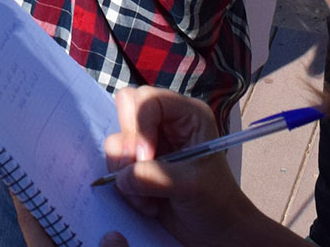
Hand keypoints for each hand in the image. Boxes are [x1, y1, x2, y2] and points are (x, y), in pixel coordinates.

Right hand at [103, 87, 259, 241]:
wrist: (213, 230)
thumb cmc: (215, 202)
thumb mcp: (191, 185)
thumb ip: (156, 176)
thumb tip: (124, 176)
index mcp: (187, 114)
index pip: (149, 100)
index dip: (140, 126)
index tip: (146, 158)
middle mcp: (166, 121)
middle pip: (126, 107)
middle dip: (128, 143)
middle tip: (140, 168)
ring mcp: (150, 141)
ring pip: (116, 140)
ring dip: (126, 172)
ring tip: (149, 197)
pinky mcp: (137, 163)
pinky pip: (114, 165)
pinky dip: (125, 186)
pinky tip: (147, 202)